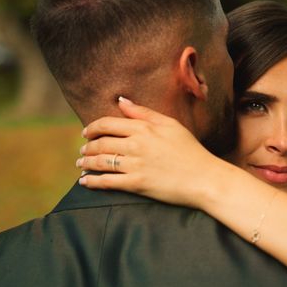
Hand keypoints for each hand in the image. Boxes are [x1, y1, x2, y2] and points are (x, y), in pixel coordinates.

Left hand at [76, 97, 223, 208]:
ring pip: (101, 162)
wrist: (205, 178)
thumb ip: (145, 113)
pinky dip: (93, 181)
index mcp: (144, 128)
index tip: (86, 132)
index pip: (108, 124)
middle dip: (87, 147)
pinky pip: (107, 182)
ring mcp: (136, 165)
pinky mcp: (137, 184)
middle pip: (101, 143)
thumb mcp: (171, 125)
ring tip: (81, 163)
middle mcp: (137, 145)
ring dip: (86, 162)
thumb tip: (121, 101)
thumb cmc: (190, 150)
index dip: (92, 127)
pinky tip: (85, 181)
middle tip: (82, 150)